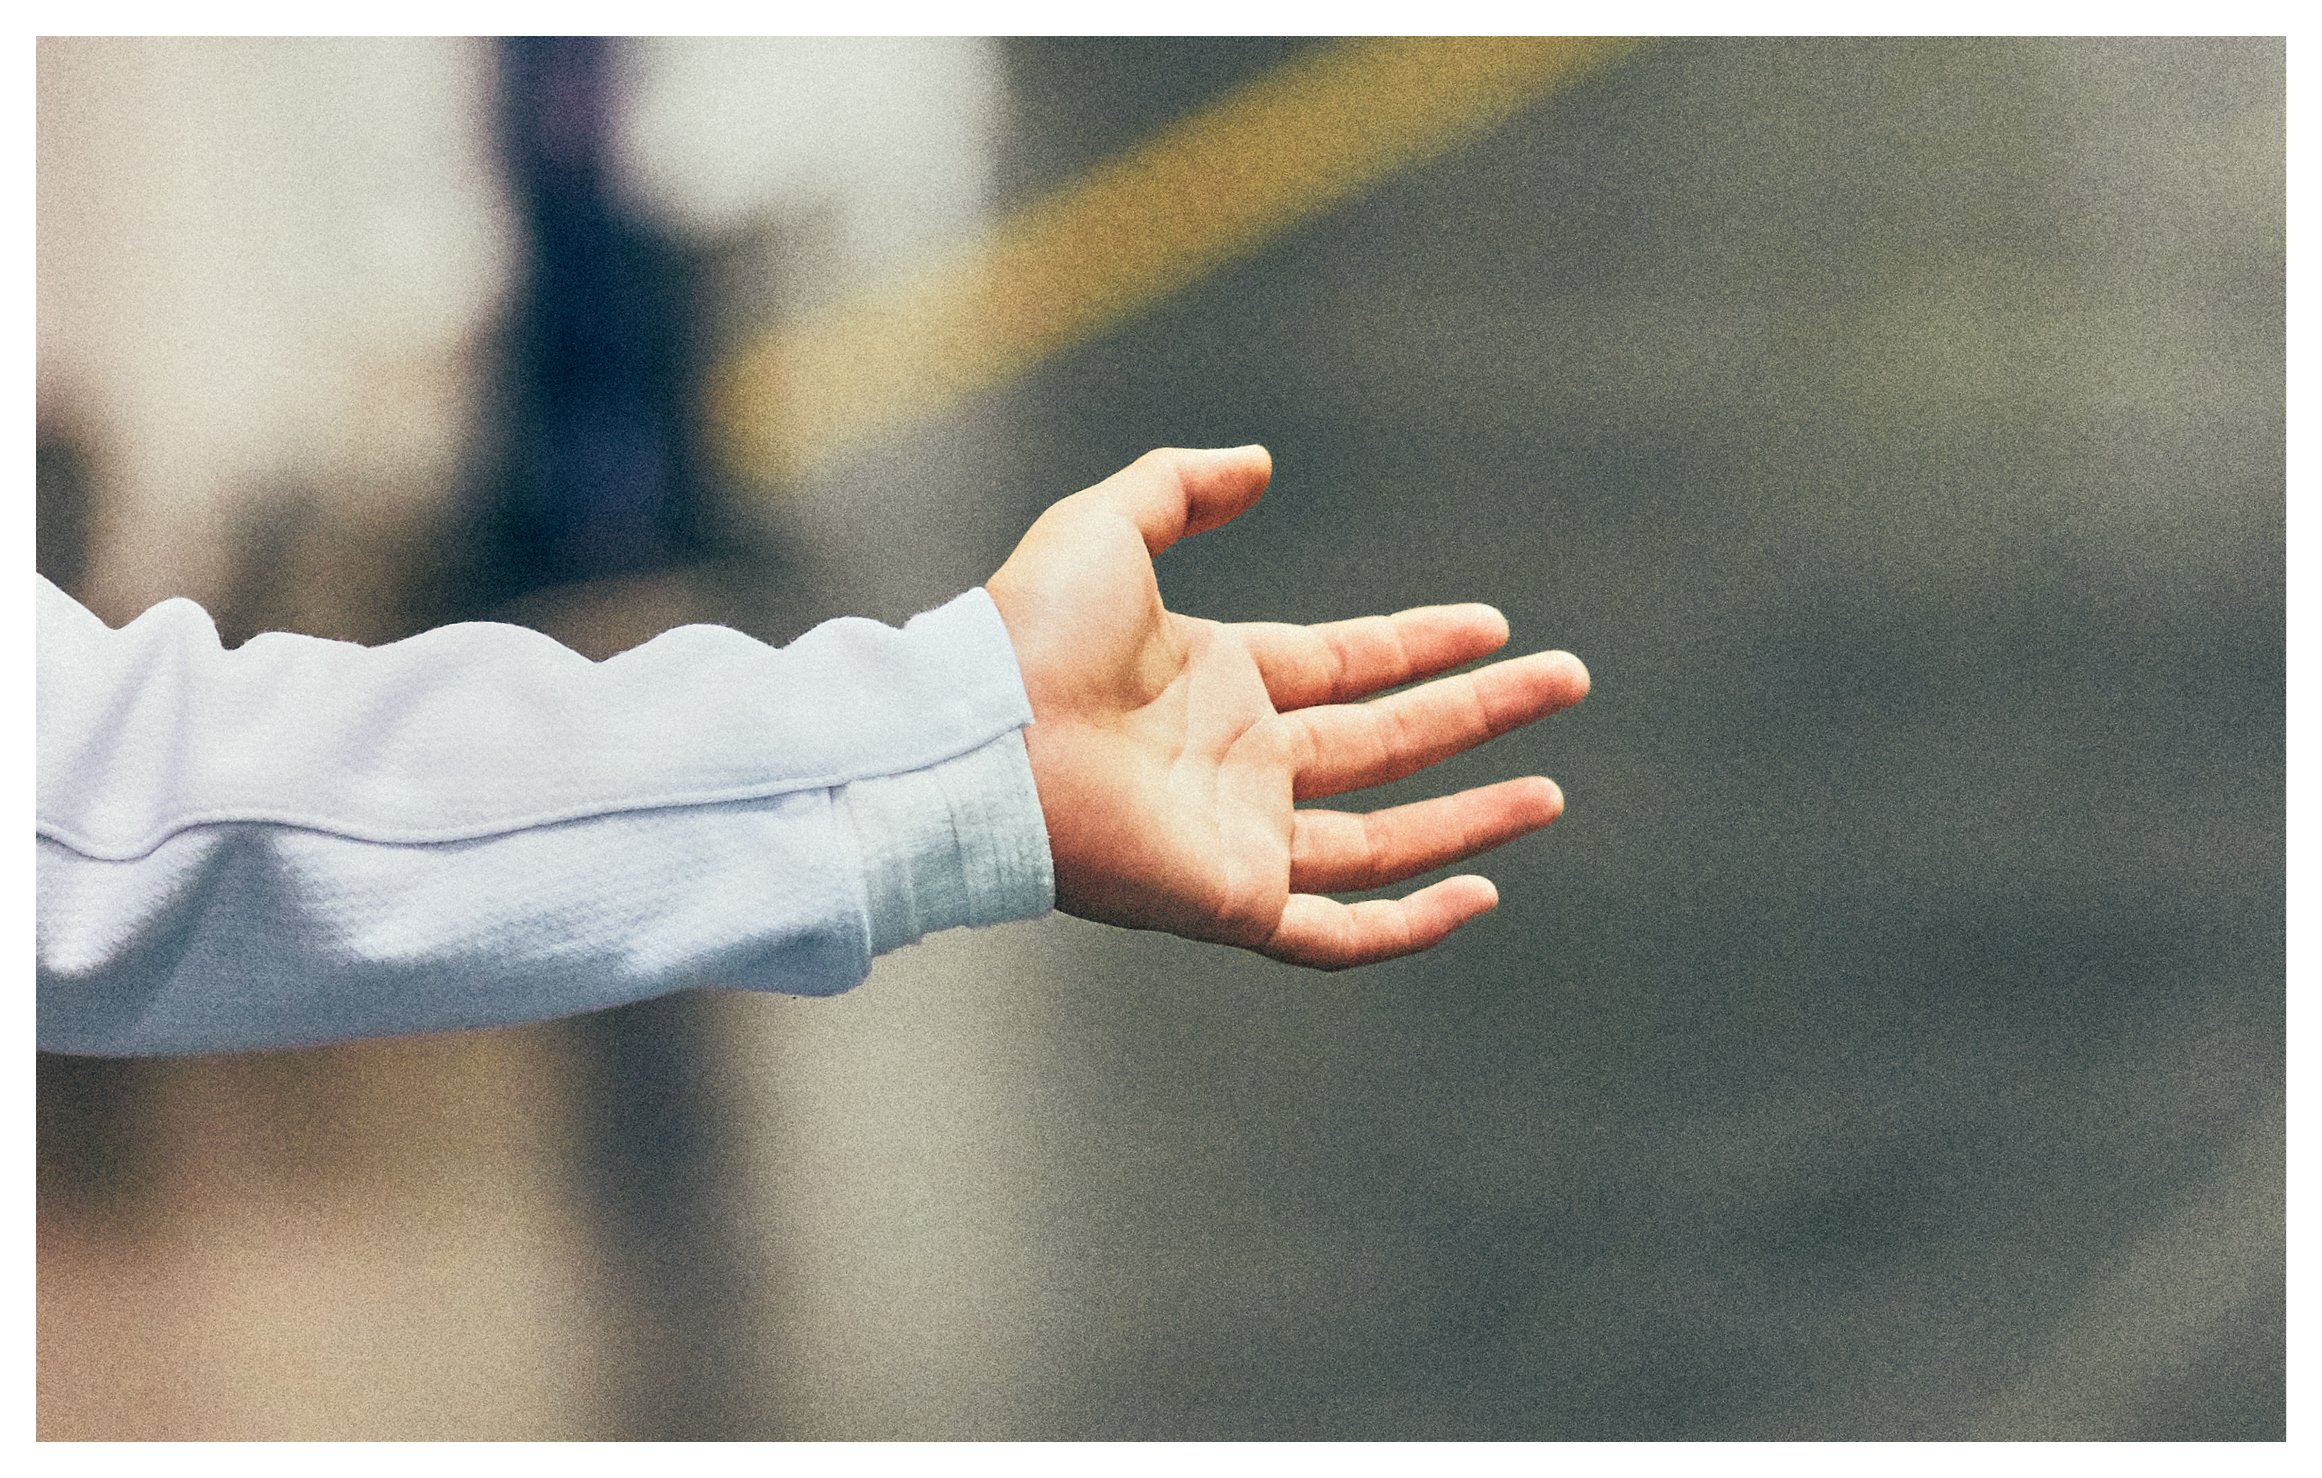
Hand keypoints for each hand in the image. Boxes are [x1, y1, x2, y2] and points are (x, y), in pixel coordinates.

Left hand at [986, 446, 1589, 968]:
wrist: (982, 736)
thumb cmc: (1029, 634)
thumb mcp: (1109, 525)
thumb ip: (1183, 485)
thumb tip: (1261, 464)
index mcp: (1220, 681)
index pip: (1348, 666)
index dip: (1423, 646)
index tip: (1494, 628)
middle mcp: (1241, 762)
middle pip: (1386, 742)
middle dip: (1479, 714)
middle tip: (1566, 682)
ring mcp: (1241, 837)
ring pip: (1382, 840)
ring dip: (1469, 819)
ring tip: (1551, 794)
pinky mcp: (1234, 902)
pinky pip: (1338, 930)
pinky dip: (1412, 923)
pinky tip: (1481, 894)